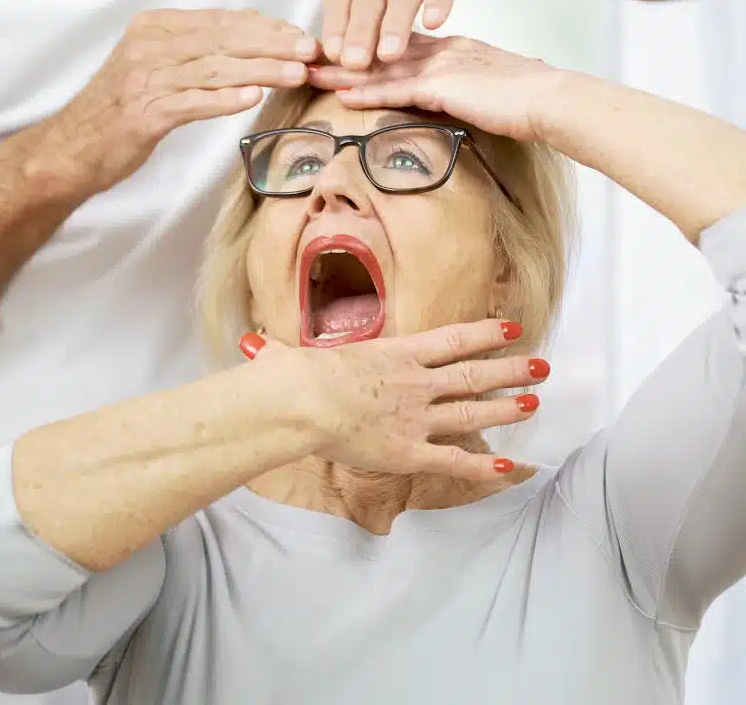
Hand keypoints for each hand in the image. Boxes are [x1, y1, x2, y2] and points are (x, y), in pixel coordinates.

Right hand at [35, 9, 317, 197]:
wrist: (74, 148)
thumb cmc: (123, 111)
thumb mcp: (159, 69)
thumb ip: (199, 54)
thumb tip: (252, 44)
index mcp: (157, 28)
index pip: (223, 22)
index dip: (266, 28)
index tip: (300, 38)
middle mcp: (151, 45)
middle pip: (224, 40)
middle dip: (272, 45)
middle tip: (310, 52)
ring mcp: (146, 78)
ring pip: (214, 69)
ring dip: (260, 71)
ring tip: (295, 74)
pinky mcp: (144, 113)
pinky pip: (191, 103)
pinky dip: (222, 101)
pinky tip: (251, 101)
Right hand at [243, 320, 547, 481]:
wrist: (303, 401)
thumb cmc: (299, 375)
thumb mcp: (297, 356)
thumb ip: (283, 353)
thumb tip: (252, 347)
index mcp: (397, 355)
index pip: (452, 340)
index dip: (486, 334)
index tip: (512, 329)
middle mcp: (416, 383)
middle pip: (473, 374)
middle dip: (510, 370)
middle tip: (542, 365)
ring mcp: (416, 418)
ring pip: (471, 412)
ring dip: (504, 408)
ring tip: (534, 402)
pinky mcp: (409, 452)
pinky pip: (452, 460)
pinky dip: (481, 464)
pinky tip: (508, 465)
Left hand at [308, 34, 559, 141]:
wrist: (550, 100)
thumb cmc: (526, 101)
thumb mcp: (487, 90)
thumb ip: (464, 92)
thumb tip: (456, 103)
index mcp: (453, 49)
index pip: (401, 48)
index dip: (369, 50)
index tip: (342, 53)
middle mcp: (442, 50)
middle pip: (383, 53)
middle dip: (346, 56)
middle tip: (312, 58)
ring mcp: (442, 65)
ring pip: (383, 68)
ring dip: (345, 72)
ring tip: (312, 75)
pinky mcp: (444, 85)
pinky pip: (398, 89)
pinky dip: (369, 92)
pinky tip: (343, 94)